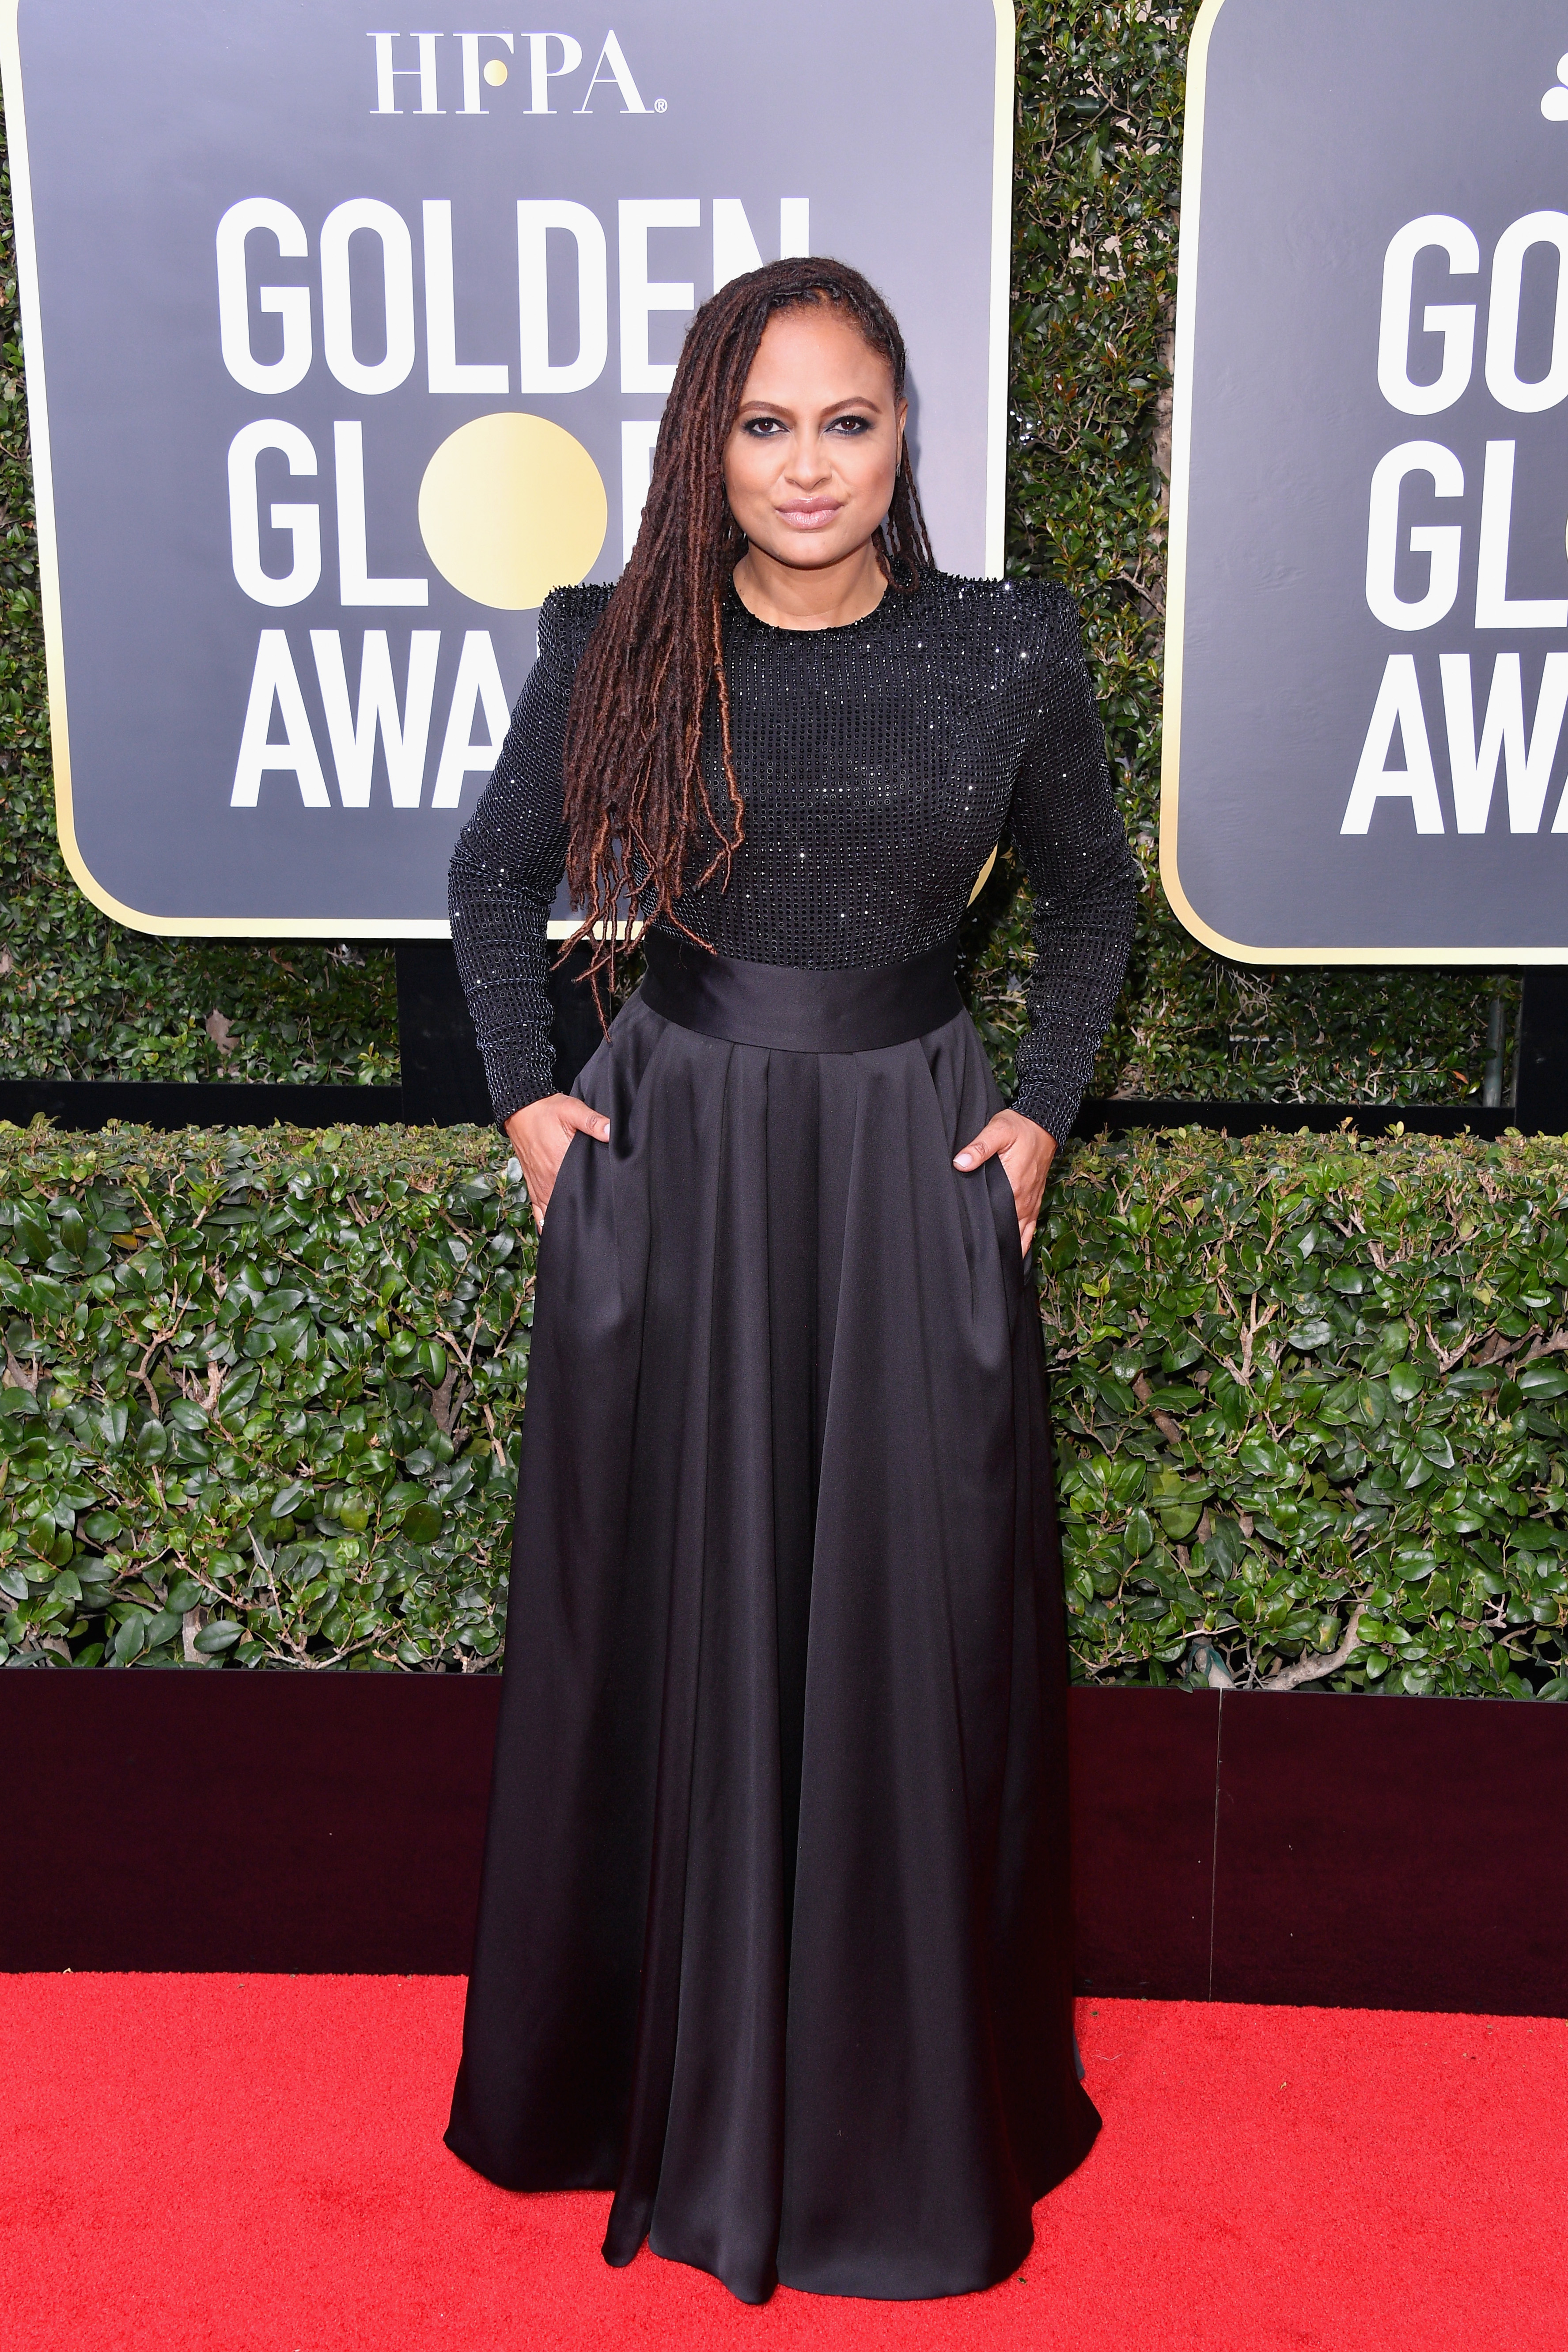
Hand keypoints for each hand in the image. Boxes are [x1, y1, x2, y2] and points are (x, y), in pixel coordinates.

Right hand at [503, 1094, 609, 1225]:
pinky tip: (557, 1229)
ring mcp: (539, 1186)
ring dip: (565, 1220)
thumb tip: (611, 1131)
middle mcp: (548, 1181)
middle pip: (568, 1208)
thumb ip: (593, 1121)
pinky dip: (546, 1222)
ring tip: (581, 1230)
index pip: (581, 1193)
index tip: (606, 1209)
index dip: (595, 1203)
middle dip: (582, 1216)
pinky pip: (538, 1212)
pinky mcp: (532, 1186)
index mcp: (560, 1166)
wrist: (521, 1110)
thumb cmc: (547, 1111)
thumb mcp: (572, 1110)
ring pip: (552, 1215)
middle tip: (599, 1222)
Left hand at [953, 1109, 1057, 1253]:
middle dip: (994, 1248)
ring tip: (993, 1269)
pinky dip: (1023, 1243)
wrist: (1044, 1123)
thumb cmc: (1019, 1127)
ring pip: (1020, 1235)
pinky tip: (1014, 1255)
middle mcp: (1024, 1199)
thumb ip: (978, 1147)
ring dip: (1009, 1249)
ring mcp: (1031, 1202)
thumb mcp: (997, 1130)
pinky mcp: (1035, 1200)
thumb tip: (960, 1163)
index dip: (983, 1234)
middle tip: (975, 1264)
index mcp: (1014, 1187)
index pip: (996, 1218)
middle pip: (1007, 1231)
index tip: (969, 1248)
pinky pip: (1031, 1228)